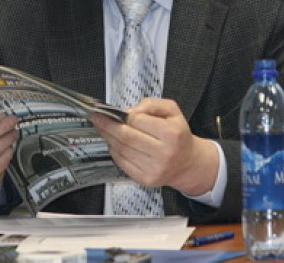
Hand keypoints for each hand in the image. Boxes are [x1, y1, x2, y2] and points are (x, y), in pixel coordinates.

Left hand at [91, 97, 218, 195]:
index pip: (138, 120)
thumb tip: (129, 112)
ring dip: (108, 137)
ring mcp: (154, 169)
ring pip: (121, 149)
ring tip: (101, 128)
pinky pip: (122, 162)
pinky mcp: (145, 179)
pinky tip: (112, 143)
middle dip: (107, 125)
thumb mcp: (172, 111)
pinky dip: (114, 151)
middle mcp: (164, 153)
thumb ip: (151, 104)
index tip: (112, 111)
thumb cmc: (177, 134)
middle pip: (126, 136)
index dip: (124, 115)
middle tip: (95, 117)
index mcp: (172, 133)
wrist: (187, 164)